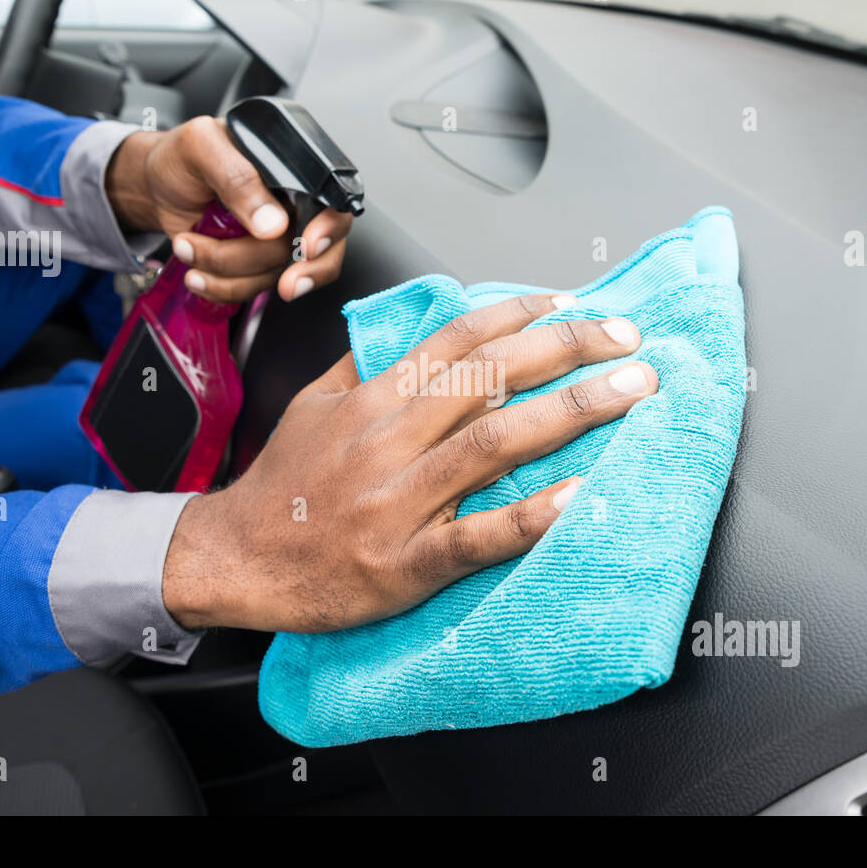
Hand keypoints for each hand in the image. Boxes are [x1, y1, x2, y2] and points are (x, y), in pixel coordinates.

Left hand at [105, 117, 352, 302]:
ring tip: (189, 248)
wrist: (154, 186)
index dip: (330, 229)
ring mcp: (274, 240)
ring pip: (279, 274)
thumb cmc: (180, 157)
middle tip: (283, 285)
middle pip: (315, 250)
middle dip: (296, 271)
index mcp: (293, 171)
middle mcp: (292, 207)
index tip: (308, 247)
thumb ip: (237, 178)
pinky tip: (197, 273)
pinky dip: (223, 288)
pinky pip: (253, 289)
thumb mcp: (201, 147)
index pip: (333, 203)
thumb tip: (273, 223)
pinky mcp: (252, 265)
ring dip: (231, 272)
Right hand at [161, 294, 658, 631]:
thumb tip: (412, 326)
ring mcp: (397, 502)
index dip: (521, 314)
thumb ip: (365, 363)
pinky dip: (528, 517)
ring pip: (492, 444)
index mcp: (372, 400)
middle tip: (627, 339)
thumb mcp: (313, 405)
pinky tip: (576, 497)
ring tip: (630, 393)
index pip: (457, 339)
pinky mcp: (404, 562)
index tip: (573, 305)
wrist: (235, 560)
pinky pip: (475, 537)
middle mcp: (388, 440)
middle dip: (567, 350)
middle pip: (489, 378)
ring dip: (570, 413)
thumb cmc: (283, 485)